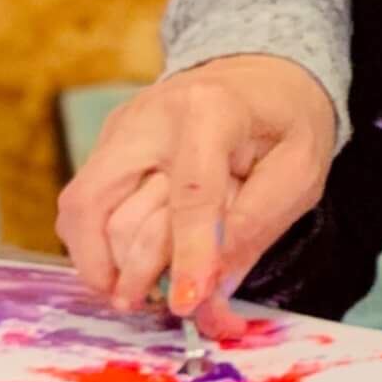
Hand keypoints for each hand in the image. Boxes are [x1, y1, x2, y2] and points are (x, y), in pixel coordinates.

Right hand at [55, 54, 336, 337]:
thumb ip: (257, 225)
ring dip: (105, 264)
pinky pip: (85, 207)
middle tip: (153, 305)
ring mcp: (120, 128)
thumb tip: (211, 288)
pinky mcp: (106, 144)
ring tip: (142, 292)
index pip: (190, 192)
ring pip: (81, 211)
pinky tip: (132, 263)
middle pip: (104, 204)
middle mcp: (150, 115)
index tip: (188, 304)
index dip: (189, 253)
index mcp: (211, 110)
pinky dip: (100, 246)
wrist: (263, 76)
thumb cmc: (287, 123)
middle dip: (122, 269)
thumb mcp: (300, 171)